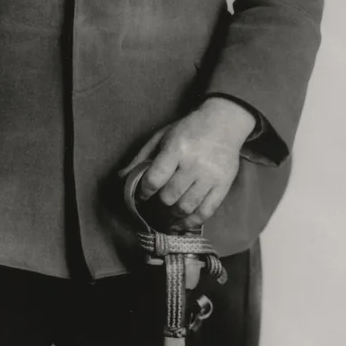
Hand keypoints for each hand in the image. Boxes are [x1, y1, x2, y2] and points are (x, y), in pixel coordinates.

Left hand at [125, 97, 255, 231]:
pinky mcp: (223, 186)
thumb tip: (121, 178)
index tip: (143, 194)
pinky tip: (182, 223)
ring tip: (168, 211)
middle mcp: (194, 164)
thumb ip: (141, 157)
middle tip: (158, 200)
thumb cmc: (189, 129)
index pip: (154, 179)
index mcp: (177, 148)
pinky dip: (191, 222)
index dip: (144, 191)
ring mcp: (210, 176)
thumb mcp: (162, 136)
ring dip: (173, 213)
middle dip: (159, 201)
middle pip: (169, 196)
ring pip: (186, 207)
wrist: (224, 122)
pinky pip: (206, 212)